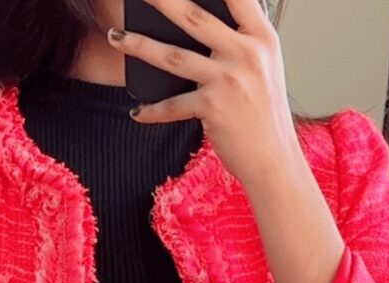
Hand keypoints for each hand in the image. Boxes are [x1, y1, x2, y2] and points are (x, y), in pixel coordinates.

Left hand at [107, 0, 298, 188]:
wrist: (273, 159)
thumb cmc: (264, 113)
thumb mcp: (264, 66)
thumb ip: (241, 40)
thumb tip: (201, 20)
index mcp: (262, 37)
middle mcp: (247, 53)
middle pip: (194, 16)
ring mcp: (229, 80)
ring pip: (174, 56)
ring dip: (139, 45)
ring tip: (115, 36)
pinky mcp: (213, 108)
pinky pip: (173, 105)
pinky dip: (153, 110)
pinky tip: (137, 110)